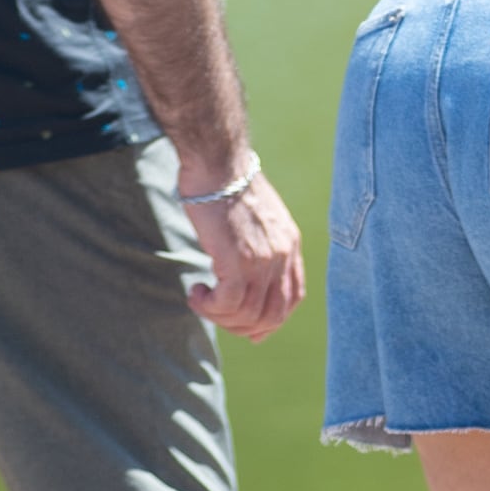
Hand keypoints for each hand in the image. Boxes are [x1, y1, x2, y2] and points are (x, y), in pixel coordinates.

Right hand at [182, 173, 306, 337]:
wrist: (217, 163)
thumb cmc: (226, 184)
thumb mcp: (255, 216)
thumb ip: (259, 244)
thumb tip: (242, 269)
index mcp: (290, 244)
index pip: (293, 297)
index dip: (273, 320)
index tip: (250, 328)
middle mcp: (282, 255)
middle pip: (273, 315)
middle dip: (245, 327)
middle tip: (217, 315)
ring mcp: (263, 260)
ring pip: (248, 314)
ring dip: (219, 316)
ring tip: (201, 299)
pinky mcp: (238, 261)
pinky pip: (228, 304)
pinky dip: (209, 307)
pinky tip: (196, 292)